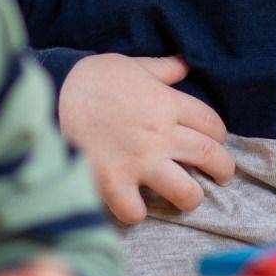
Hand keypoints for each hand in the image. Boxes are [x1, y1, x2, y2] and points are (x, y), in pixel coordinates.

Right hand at [58, 53, 234, 223]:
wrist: (52, 93)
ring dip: (191, 198)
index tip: (215, 141)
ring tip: (187, 198)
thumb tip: (184, 62)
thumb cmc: (92, 79)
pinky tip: (134, 205)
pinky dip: (137, 213)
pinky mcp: (112, 182)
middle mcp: (159, 134)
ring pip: (186, 191)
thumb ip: (161, 69)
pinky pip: (137, 212)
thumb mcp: (130, 65)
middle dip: (223, 170)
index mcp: (166, 103)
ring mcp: (137, 161)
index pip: (212, 124)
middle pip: (210, 157)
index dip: (219, 135)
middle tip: (222, 176)